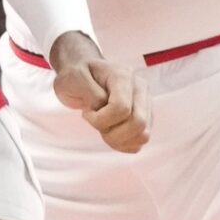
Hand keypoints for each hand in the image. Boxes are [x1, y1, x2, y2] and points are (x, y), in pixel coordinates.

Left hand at [48, 32, 149, 152]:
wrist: (81, 75)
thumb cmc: (76, 75)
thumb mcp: (74, 78)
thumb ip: (92, 94)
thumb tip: (105, 109)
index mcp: (123, 75)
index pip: (122, 108)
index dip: (101, 119)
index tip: (86, 113)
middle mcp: (139, 88)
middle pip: (138, 123)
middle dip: (112, 133)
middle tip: (95, 123)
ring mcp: (145, 103)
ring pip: (143, 135)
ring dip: (118, 140)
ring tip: (103, 128)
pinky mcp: (144, 117)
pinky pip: (140, 141)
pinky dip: (124, 144)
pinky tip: (110, 134)